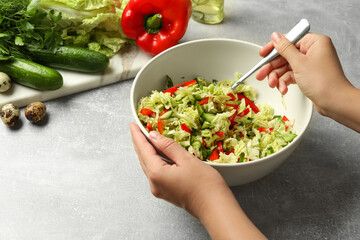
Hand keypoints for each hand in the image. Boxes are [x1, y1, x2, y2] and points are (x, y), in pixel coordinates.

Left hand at [130, 123, 266, 238]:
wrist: (215, 207)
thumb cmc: (204, 184)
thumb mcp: (186, 159)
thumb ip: (168, 146)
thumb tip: (153, 136)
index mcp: (157, 173)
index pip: (143, 150)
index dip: (138, 136)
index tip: (133, 125)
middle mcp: (154, 183)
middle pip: (143, 158)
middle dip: (140, 143)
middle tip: (137, 129)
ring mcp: (159, 189)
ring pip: (148, 166)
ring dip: (146, 152)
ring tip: (146, 138)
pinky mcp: (166, 192)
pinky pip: (155, 172)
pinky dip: (154, 161)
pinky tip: (158, 154)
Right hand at [256, 32, 351, 113]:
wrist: (335, 102)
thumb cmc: (323, 81)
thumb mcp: (299, 62)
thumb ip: (284, 48)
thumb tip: (275, 36)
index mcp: (314, 42)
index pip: (288, 41)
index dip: (273, 49)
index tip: (262, 55)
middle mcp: (313, 51)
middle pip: (285, 56)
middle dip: (272, 68)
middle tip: (261, 75)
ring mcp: (310, 64)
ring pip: (286, 67)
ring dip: (277, 77)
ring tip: (272, 85)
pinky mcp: (308, 76)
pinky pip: (291, 76)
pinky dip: (285, 82)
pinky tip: (283, 89)